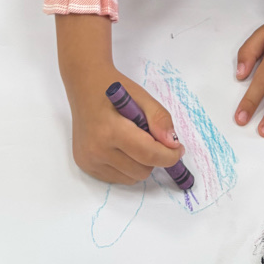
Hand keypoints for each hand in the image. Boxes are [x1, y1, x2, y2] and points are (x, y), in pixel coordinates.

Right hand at [55, 14, 183, 184]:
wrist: (84, 85)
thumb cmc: (113, 88)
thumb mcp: (141, 96)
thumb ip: (159, 118)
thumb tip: (172, 144)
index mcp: (110, 130)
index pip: (148, 154)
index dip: (169, 156)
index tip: (178, 149)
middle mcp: (96, 150)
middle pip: (141, 170)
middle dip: (153, 157)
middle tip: (149, 137)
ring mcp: (88, 161)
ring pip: (131, 178)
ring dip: (140, 164)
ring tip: (132, 140)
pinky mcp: (85, 166)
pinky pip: (117, 178)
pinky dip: (126, 167)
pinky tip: (120, 147)